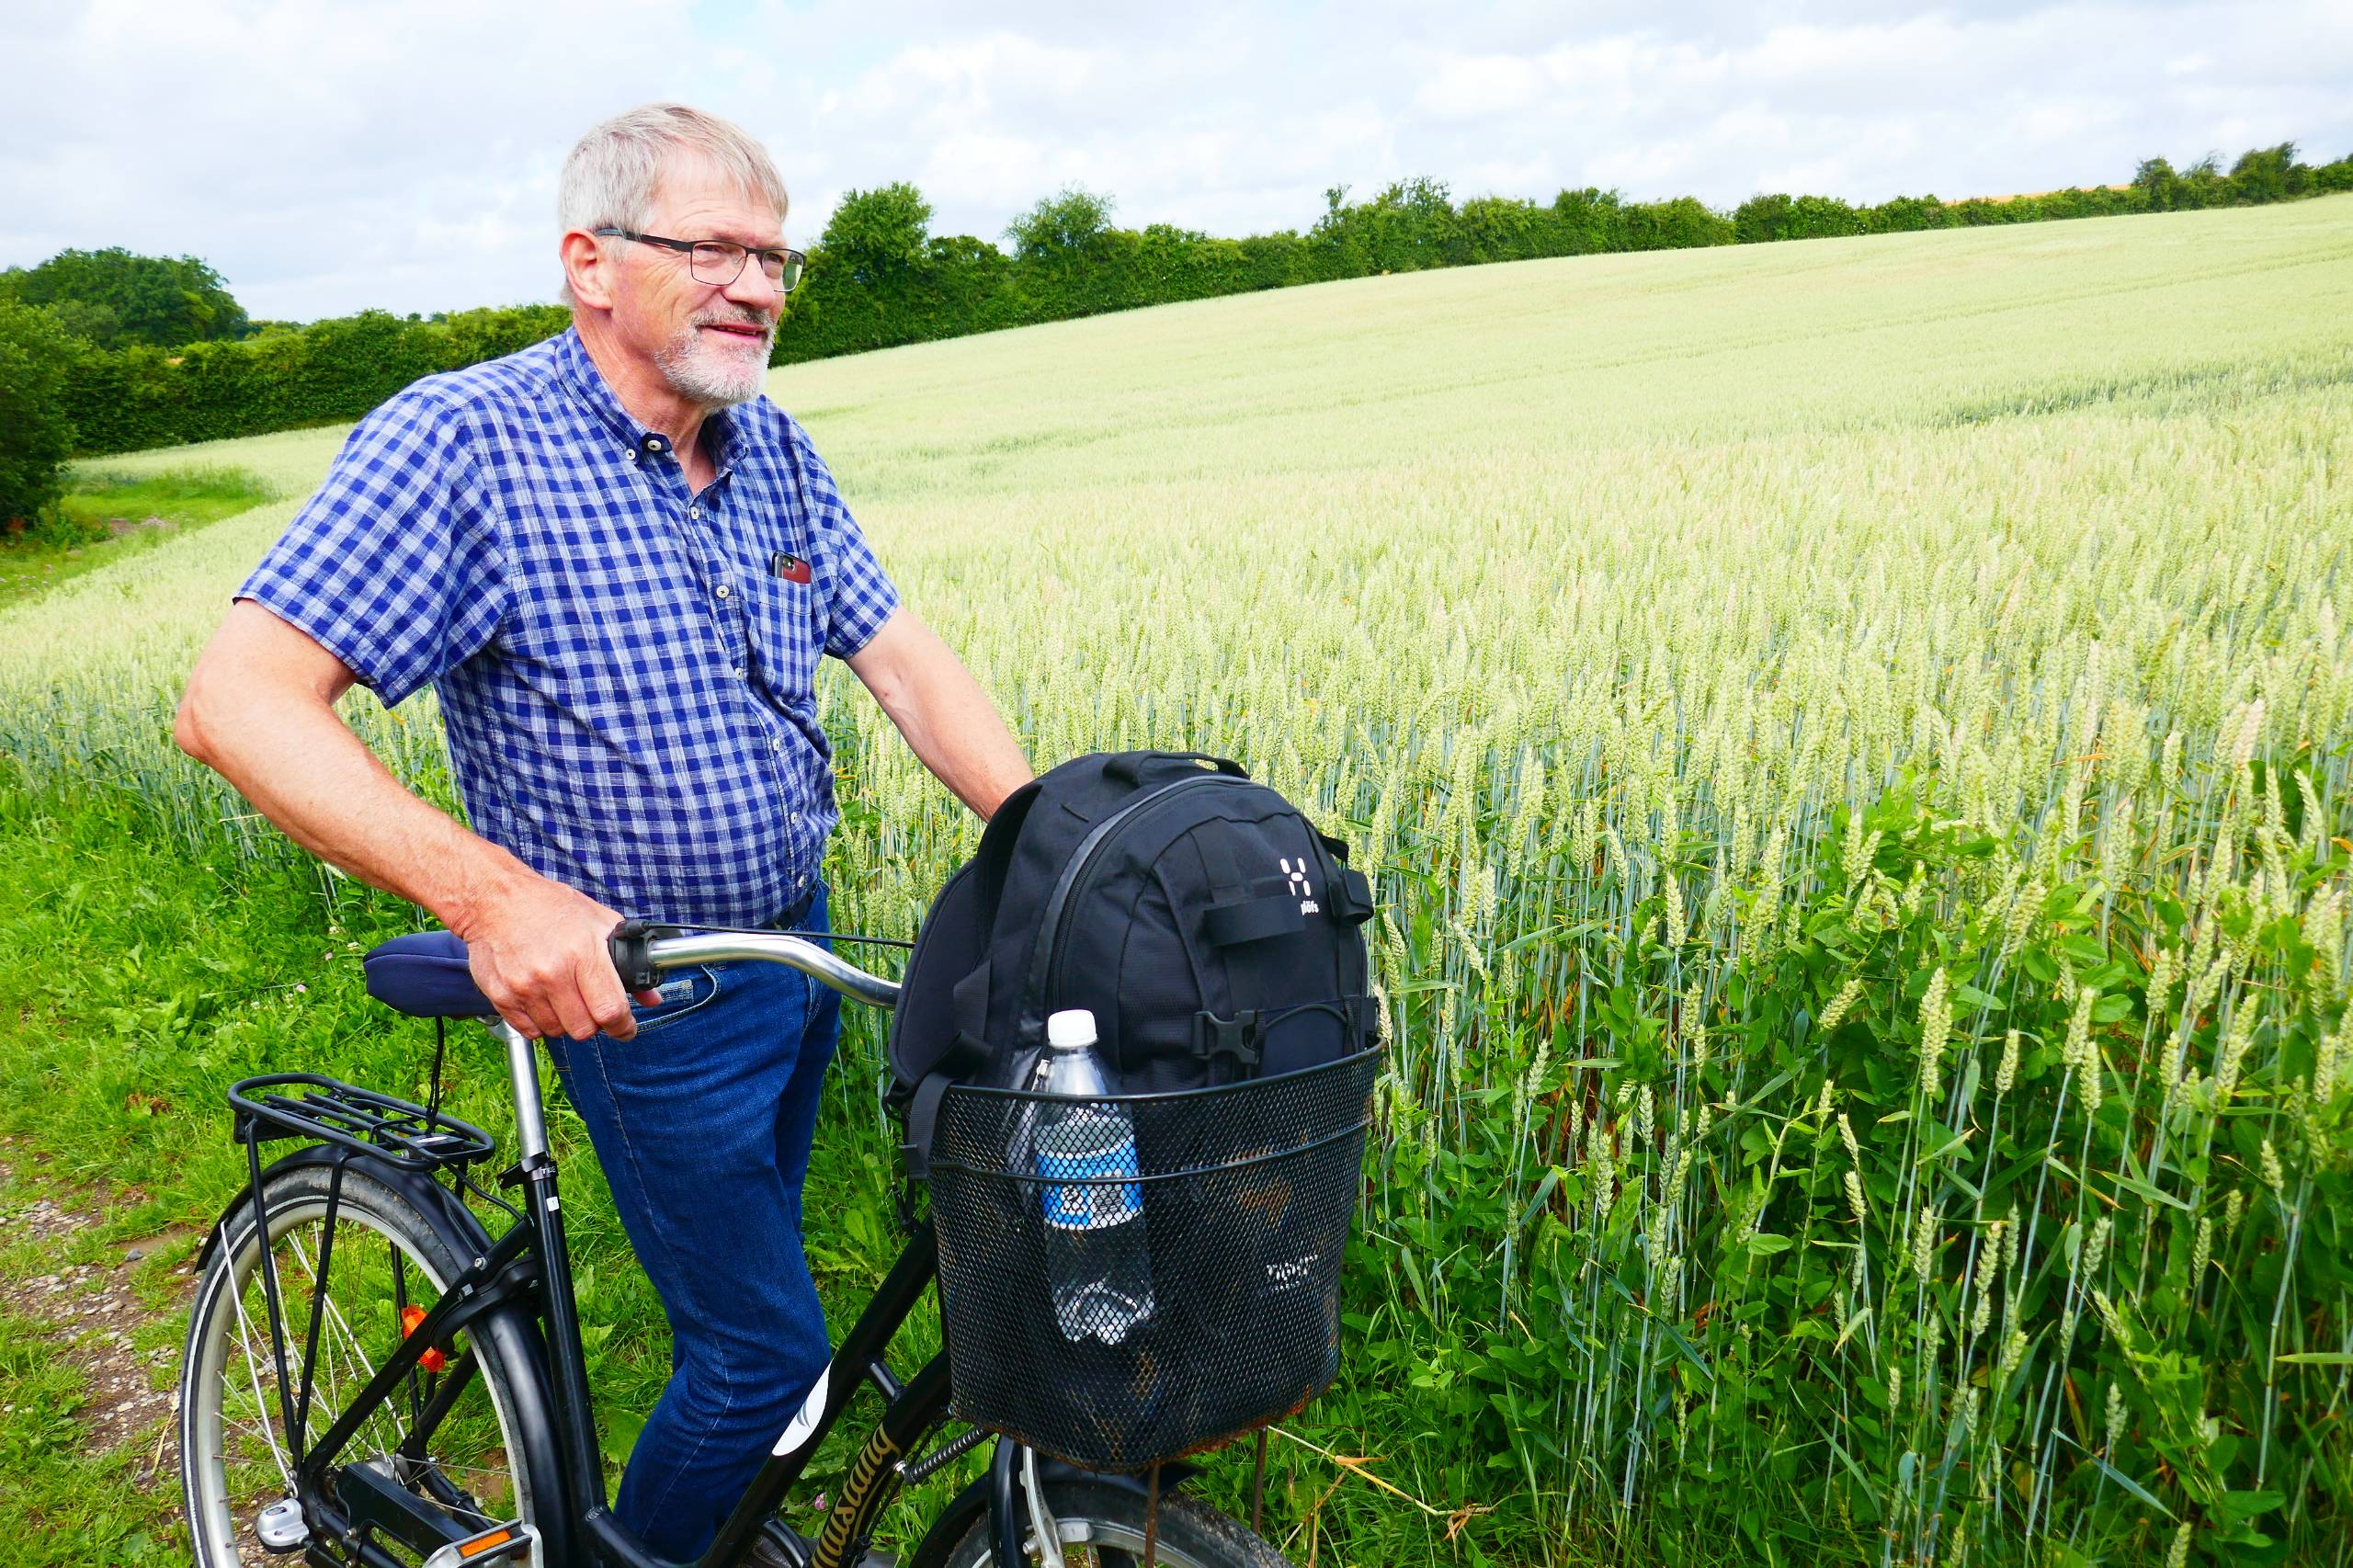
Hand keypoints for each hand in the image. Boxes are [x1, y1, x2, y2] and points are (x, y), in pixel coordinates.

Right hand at [455, 870, 661, 1040]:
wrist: (495, 899)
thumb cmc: (549, 906)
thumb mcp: (599, 921)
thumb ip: (627, 960)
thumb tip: (651, 996)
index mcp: (582, 953)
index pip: (610, 1010)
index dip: (623, 1026)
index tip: (625, 1028)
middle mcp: (552, 973)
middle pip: (584, 1029)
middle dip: (594, 1023)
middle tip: (591, 1006)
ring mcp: (524, 987)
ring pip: (557, 1031)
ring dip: (565, 1022)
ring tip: (563, 996)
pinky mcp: (502, 996)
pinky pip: (530, 1031)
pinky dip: (540, 1023)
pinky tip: (542, 1000)